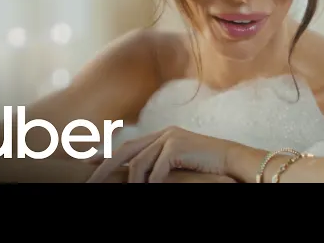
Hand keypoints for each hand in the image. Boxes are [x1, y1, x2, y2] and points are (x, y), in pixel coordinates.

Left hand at [86, 126, 236, 182]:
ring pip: (139, 162)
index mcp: (163, 136)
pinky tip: (151, 189)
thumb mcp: (179, 167)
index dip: (107, 155)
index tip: (89, 165)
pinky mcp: (178, 146)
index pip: (128, 145)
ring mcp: (171, 137)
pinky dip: (152, 183)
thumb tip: (141, 178)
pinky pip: (156, 169)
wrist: (234, 162)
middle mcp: (164, 133)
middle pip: (125, 150)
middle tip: (89, 182)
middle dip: (104, 167)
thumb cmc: (208, 168)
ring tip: (130, 191)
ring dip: (132, 181)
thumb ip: (160, 167)